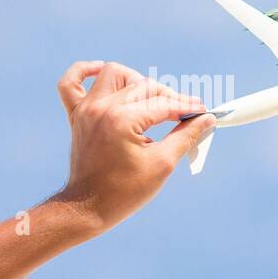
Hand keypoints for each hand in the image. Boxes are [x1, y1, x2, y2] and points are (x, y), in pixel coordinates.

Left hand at [53, 60, 214, 233]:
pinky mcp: (76, 115)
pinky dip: (84, 71)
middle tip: (187, 113)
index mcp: (122, 120)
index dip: (188, 108)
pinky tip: (100, 70)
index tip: (205, 112)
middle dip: (170, 97)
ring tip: (152, 99)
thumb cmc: (126, 191)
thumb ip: (186, 136)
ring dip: (136, 80)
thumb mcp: (163, 163)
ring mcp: (86, 109)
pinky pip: (71, 82)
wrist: (89, 207)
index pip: (164, 104)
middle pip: (144, 86)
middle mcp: (101, 108)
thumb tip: (206, 119)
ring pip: (113, 74)